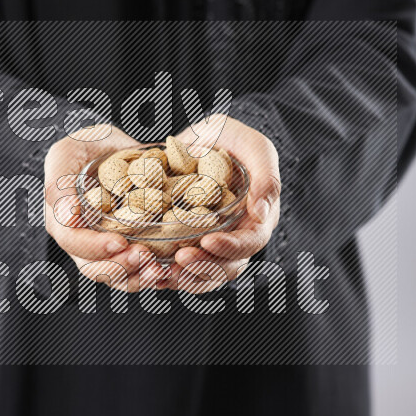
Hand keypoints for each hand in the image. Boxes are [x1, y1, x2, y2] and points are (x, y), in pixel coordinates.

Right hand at [44, 125, 170, 291]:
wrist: (114, 148)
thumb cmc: (87, 145)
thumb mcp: (68, 152)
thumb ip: (60, 182)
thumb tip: (68, 215)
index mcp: (61, 218)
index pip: (72, 241)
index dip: (94, 246)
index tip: (119, 241)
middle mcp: (80, 238)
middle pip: (93, 267)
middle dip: (119, 266)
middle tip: (144, 256)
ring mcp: (104, 247)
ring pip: (115, 276)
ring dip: (136, 276)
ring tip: (157, 269)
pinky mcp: (128, 249)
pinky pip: (135, 272)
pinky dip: (150, 275)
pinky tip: (167, 271)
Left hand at [172, 115, 280, 290]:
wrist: (200, 138)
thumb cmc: (232, 138)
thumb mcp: (254, 146)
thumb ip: (266, 176)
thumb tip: (263, 213)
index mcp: (257, 219)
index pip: (250, 243)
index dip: (230, 247)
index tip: (208, 240)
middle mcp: (236, 237)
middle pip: (226, 266)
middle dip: (203, 266)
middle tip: (179, 258)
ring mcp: (211, 242)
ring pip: (203, 274)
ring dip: (184, 277)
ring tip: (162, 272)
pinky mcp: (187, 243)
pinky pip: (180, 268)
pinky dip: (166, 272)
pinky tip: (149, 269)